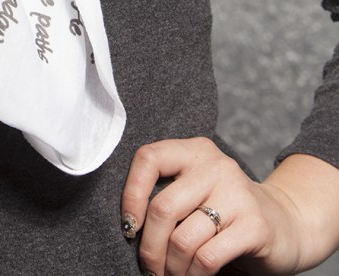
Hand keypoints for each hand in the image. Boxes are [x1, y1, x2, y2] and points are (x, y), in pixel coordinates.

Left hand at [121, 137, 308, 275]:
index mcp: (195, 151)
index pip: (149, 158)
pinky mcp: (254, 226)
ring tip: (172, 275)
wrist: (286, 224)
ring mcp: (237, 194)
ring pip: (182, 239)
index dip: (130, 194)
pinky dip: (194, 275)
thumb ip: (168, 195)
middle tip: (150, 267)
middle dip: (150, 247)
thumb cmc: (226, 211)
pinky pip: (207, 258)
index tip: (129, 227)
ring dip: (172, 268)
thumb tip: (129, 228)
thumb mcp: (196, 191)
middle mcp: (216, 166)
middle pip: (162, 207)